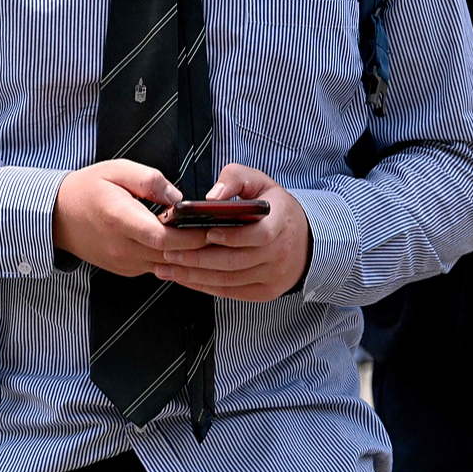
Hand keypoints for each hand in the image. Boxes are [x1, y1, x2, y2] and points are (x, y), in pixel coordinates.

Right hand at [52, 159, 207, 275]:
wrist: (57, 216)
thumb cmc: (88, 188)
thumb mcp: (117, 170)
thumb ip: (150, 180)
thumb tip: (178, 198)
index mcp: (120, 220)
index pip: (163, 238)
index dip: (191, 236)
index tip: (212, 227)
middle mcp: (122, 247)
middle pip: (170, 256)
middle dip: (198, 247)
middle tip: (222, 234)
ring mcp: (123, 263)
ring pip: (166, 265)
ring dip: (187, 255)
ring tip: (211, 240)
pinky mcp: (126, 269)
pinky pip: (156, 266)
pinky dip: (173, 258)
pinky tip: (186, 245)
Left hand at [154, 163, 310, 301]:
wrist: (305, 241)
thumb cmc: (275, 209)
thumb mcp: (261, 182)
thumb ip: (235, 179)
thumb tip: (211, 197)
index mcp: (281, 224)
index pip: (259, 235)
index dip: (233, 236)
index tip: (207, 232)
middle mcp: (279, 254)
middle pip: (235, 261)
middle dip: (198, 258)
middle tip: (168, 252)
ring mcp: (273, 276)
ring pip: (229, 280)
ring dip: (194, 275)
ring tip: (166, 266)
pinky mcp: (264, 292)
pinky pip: (230, 292)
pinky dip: (204, 286)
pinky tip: (183, 278)